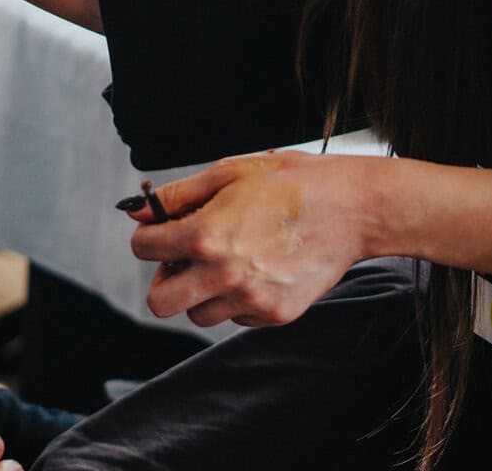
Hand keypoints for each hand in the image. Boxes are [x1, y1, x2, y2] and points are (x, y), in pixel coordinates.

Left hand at [128, 150, 377, 328]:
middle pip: (160, 301)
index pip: (143, 249)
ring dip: (201, 292)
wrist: (353, 208)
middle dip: (164, 278)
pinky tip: (256, 269)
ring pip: (198, 315)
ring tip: (225, 263)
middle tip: (184, 259)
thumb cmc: (293, 183)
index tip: (162, 232)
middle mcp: (223, 274)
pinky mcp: (275, 315)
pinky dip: (236, 300)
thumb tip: (139, 211)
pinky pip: (236, 319)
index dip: (149, 235)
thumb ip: (179, 195)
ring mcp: (250, 300)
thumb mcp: (230, 173)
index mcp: (205, 234)